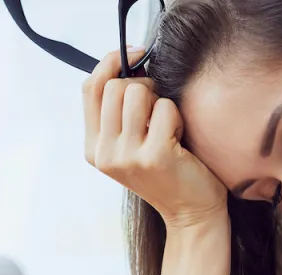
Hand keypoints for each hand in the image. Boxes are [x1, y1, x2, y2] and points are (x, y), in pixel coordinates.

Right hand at [82, 49, 227, 230]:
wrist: (191, 213)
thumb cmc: (166, 171)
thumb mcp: (130, 144)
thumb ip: (119, 112)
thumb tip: (127, 61)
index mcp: (93, 148)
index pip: (90, 89)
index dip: (110, 63)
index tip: (133, 54)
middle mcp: (104, 154)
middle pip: (115, 86)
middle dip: (143, 86)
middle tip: (157, 107)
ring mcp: (127, 156)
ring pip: (137, 92)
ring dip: (159, 101)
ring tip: (167, 126)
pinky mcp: (154, 156)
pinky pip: (165, 108)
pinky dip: (177, 116)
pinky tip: (179, 139)